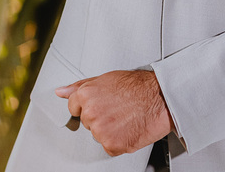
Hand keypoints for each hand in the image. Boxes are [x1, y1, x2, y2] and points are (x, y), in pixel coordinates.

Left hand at [56, 69, 172, 155]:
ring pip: (99, 134)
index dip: (90, 105)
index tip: (102, 104)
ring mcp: (101, 131)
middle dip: (101, 116)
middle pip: (88, 121)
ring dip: (110, 129)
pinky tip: (129, 126)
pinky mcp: (112, 145)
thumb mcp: (108, 78)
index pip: (74, 107)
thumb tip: (61, 92)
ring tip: (127, 116)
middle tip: (119, 108)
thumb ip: (81, 86)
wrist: (162, 98)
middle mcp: (91, 114)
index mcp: (87, 95)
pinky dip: (120, 140)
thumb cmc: (140, 86)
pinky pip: (110, 146)